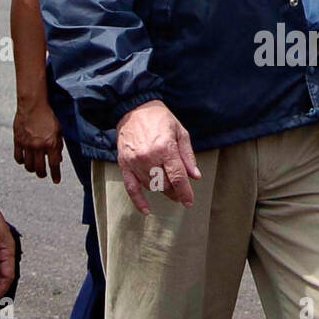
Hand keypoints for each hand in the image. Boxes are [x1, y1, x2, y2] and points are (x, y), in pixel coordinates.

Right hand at [13, 100, 63, 181]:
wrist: (33, 105)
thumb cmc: (48, 116)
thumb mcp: (59, 131)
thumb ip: (58, 145)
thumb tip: (58, 159)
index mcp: (51, 143)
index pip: (54, 165)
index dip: (55, 175)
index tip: (56, 180)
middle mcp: (39, 146)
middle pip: (40, 168)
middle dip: (43, 174)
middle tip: (44, 174)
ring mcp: (27, 144)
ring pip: (28, 165)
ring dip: (32, 169)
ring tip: (34, 168)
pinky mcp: (18, 141)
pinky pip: (18, 157)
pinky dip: (21, 161)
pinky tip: (24, 161)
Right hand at [116, 99, 200, 213]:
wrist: (133, 108)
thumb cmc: (159, 118)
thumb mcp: (180, 132)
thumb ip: (188, 156)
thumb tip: (195, 176)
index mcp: (165, 148)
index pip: (178, 178)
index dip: (185, 192)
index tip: (189, 202)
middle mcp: (149, 157)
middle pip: (165, 184)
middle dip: (175, 191)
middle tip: (181, 192)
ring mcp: (135, 162)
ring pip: (151, 186)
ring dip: (162, 190)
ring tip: (169, 189)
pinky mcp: (124, 164)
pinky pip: (131, 188)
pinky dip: (138, 201)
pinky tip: (147, 210)